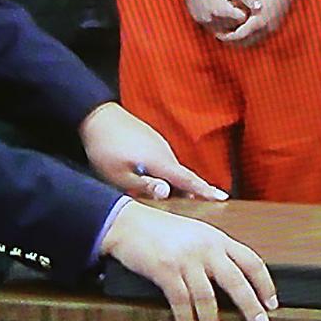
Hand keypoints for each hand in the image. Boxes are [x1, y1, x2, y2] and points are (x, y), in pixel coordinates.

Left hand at [79, 101, 228, 201]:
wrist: (97, 116)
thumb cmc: (105, 148)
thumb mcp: (118, 175)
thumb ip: (144, 186)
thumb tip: (167, 192)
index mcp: (160, 162)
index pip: (188, 180)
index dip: (205, 190)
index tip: (222, 198)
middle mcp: (164, 152)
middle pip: (183, 176)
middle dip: (194, 190)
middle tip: (206, 203)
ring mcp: (158, 144)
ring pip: (172, 168)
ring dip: (178, 182)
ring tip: (181, 198)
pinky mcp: (150, 140)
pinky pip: (163, 160)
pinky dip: (167, 172)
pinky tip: (159, 180)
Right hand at [100, 200, 276, 320]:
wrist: (127, 222)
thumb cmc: (160, 230)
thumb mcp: (195, 234)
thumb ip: (213, 251)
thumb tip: (233, 278)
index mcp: (217, 238)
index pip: (251, 261)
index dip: (265, 284)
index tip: (272, 303)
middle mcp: (206, 248)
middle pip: (236, 281)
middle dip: (250, 306)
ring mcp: (186, 259)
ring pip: (207, 298)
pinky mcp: (165, 270)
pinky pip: (181, 302)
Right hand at [179, 0, 252, 33]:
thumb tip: (259, 7)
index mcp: (219, 9)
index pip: (241, 19)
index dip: (246, 10)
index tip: (245, 1)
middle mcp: (209, 18)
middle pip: (233, 27)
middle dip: (239, 19)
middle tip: (241, 5)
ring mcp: (202, 21)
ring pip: (223, 30)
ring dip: (230, 23)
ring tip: (233, 8)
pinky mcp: (198, 20)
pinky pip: (214, 28)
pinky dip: (221, 23)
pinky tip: (224, 11)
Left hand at [217, 0, 297, 46]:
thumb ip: (234, 6)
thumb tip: (218, 14)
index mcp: (259, 21)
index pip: (239, 36)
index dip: (226, 37)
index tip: (217, 33)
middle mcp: (267, 29)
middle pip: (246, 43)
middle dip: (232, 41)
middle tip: (221, 36)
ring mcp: (273, 29)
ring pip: (253, 42)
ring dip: (241, 40)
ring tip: (229, 34)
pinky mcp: (276, 27)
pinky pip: (260, 37)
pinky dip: (250, 36)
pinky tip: (241, 30)